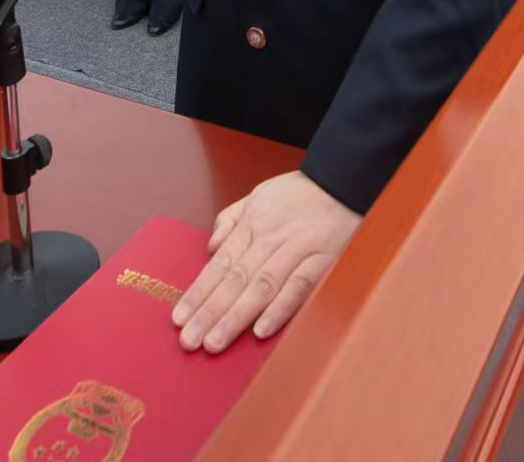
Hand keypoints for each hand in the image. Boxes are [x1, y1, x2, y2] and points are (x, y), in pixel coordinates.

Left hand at [173, 170, 360, 352]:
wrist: (344, 181)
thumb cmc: (300, 194)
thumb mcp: (258, 195)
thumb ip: (230, 219)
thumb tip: (210, 247)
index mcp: (252, 226)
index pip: (220, 265)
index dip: (198, 293)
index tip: (179, 318)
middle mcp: (269, 239)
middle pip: (235, 280)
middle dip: (209, 312)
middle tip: (189, 341)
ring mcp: (296, 251)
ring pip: (261, 287)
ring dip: (236, 316)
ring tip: (214, 342)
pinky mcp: (322, 261)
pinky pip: (298, 286)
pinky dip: (280, 308)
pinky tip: (261, 330)